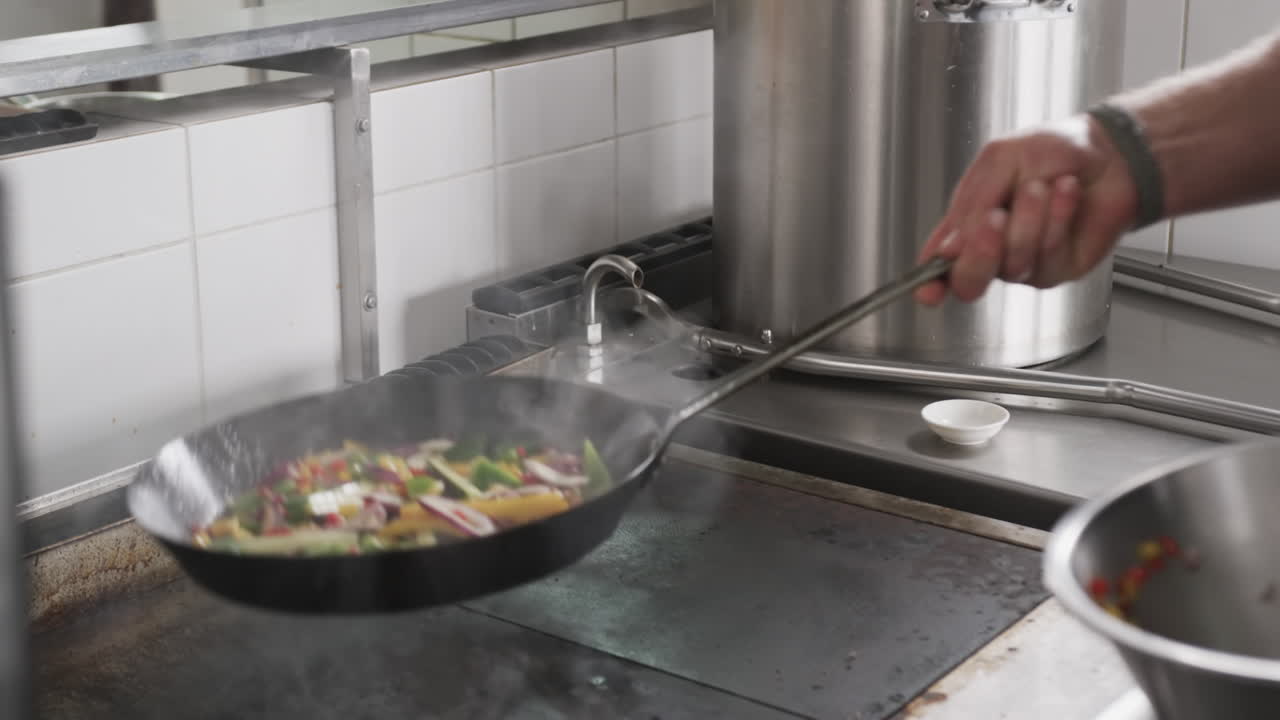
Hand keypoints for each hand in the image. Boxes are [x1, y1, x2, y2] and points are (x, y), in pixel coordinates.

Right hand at [915, 114, 1140, 304]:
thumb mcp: (999, 160)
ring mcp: (1024, 262)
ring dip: (1029, 219)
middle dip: (980, 251)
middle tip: (995, 218)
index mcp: (968, 224)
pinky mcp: (1058, 268)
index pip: (939, 263)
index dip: (929, 282)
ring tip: (1042, 187)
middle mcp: (992, 250)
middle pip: (969, 281)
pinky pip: (1047, 256)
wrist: (1109, 152)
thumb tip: (947, 248)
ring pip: (1012, 263)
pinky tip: (1066, 194)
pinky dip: (1057, 219)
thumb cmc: (1053, 150)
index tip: (927, 292)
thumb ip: (971, 204)